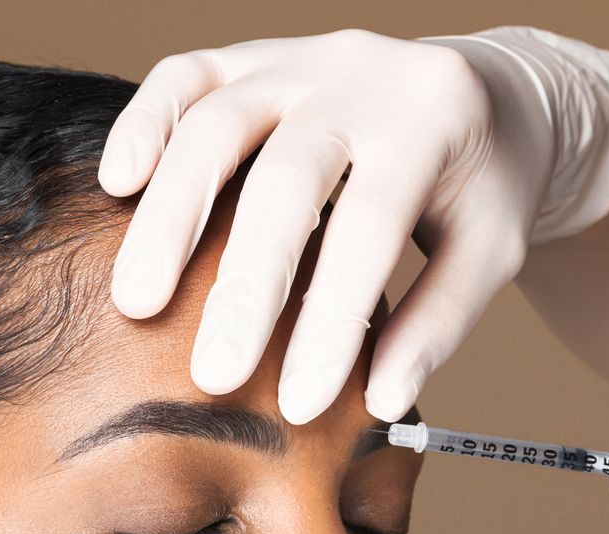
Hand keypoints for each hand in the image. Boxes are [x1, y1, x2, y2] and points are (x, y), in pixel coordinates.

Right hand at [98, 26, 608, 425]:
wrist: (481, 92)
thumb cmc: (482, 184)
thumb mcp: (489, 250)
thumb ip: (437, 321)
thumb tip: (382, 402)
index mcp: (434, 122)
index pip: (372, 230)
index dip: (333, 320)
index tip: (301, 404)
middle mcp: (362, 75)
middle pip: (286, 179)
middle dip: (246, 285)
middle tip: (211, 376)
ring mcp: (300, 57)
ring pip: (218, 122)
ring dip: (171, 216)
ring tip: (138, 302)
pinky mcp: (253, 55)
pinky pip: (186, 75)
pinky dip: (146, 126)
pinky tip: (119, 187)